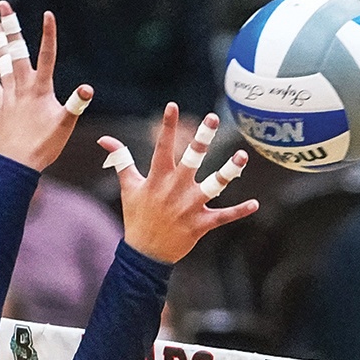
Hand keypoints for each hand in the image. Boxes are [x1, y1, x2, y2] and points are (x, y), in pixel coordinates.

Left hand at [0, 4, 93, 173]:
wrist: (17, 164)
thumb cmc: (44, 146)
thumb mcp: (65, 125)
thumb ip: (76, 105)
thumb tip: (88, 89)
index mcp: (40, 89)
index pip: (47, 56)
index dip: (48, 35)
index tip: (48, 14)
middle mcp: (22, 87)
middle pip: (16, 51)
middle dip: (11, 26)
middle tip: (3, 5)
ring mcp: (9, 96)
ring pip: (2, 62)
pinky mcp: (1, 108)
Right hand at [107, 106, 258, 264]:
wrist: (145, 253)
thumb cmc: (137, 216)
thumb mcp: (128, 186)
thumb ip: (120, 160)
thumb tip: (104, 140)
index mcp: (158, 178)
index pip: (162, 146)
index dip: (167, 126)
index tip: (172, 106)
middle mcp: (176, 189)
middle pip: (192, 159)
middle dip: (202, 139)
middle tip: (213, 118)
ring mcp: (191, 207)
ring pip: (214, 185)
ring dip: (229, 171)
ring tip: (242, 156)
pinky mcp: (202, 224)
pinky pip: (224, 216)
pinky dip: (240, 211)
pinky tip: (255, 203)